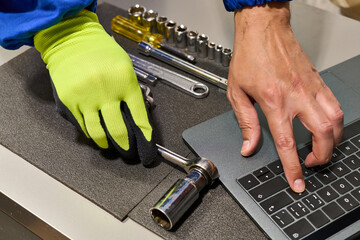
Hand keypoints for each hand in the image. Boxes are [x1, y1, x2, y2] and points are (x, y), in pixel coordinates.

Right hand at [34, 10, 155, 165]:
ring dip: (107, 145)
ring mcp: (86, 98)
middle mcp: (106, 92)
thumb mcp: (125, 67)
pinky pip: (82, 125)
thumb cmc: (102, 53)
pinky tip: (96, 136)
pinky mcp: (69, 101)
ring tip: (111, 148)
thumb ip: (131, 92)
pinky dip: (90, 134)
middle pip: (119, 131)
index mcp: (125, 82)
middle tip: (129, 153)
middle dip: (126, 147)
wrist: (71, 39)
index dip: (144, 136)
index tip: (147, 148)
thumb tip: (135, 119)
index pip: (139, 117)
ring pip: (98, 133)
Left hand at [227, 2, 343, 191]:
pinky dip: (334, 121)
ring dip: (332, 141)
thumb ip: (245, 123)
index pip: (286, 142)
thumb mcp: (237, 92)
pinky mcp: (317, 81)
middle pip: (322, 134)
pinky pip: (335, 105)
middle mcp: (296, 95)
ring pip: (335, 120)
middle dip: (321, 156)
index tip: (297, 183)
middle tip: (311, 164)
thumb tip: (249, 147)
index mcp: (273, 101)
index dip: (293, 167)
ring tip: (320, 149)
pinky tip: (326, 127)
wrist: (263, 30)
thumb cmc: (249, 57)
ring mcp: (310, 87)